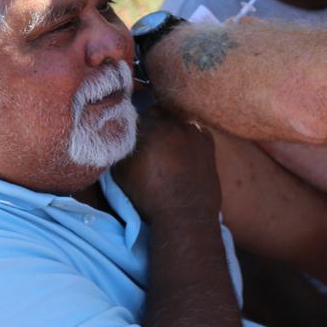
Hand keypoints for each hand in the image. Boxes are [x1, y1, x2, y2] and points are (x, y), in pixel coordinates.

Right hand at [114, 106, 220, 222]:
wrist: (184, 213)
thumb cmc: (148, 195)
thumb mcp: (121, 173)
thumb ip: (119, 147)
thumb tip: (118, 135)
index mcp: (149, 126)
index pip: (137, 113)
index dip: (133, 123)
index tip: (131, 134)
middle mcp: (172, 123)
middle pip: (158, 113)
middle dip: (152, 123)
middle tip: (149, 140)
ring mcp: (192, 131)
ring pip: (178, 120)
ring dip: (171, 128)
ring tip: (167, 147)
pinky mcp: (208, 142)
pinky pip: (196, 130)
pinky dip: (189, 136)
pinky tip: (184, 149)